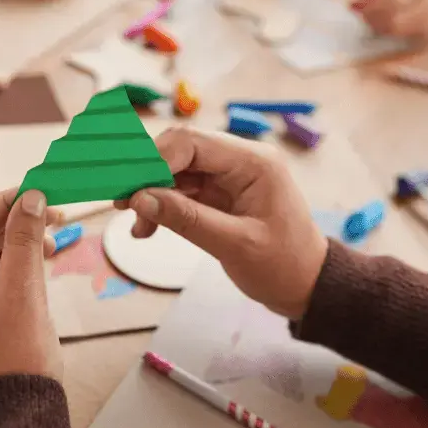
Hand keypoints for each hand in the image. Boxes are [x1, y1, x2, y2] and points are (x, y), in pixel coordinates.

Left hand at [0, 189, 61, 407]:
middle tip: (51, 215)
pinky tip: (40, 271)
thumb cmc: (14, 365)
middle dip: (14, 228)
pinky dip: (16, 277)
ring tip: (51, 244)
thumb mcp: (23, 296)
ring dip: (18, 252)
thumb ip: (24, 242)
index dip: (1, 206)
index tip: (33, 192)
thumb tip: (28, 198)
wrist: (16, 423)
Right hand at [114, 128, 327, 318]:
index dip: (152, 161)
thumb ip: (186, 219)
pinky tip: (146, 230)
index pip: (190, 142)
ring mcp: (229, 176)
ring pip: (175, 171)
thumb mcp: (235, 245)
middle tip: (120, 204)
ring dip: (150, 195)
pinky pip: (181, 191)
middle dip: (146, 176)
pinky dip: (161, 207)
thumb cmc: (283, 266)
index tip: (127, 190)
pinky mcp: (220, 194)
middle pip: (178, 151)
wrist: (307, 285)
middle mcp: (240, 160)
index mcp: (253, 161)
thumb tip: (139, 198)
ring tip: (136, 226)